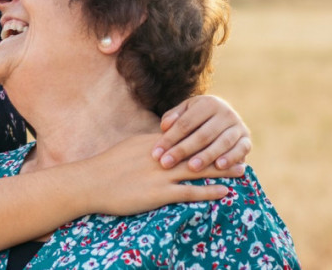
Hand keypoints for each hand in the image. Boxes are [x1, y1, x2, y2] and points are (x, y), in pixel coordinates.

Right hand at [80, 133, 244, 216]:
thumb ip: (148, 145)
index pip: (186, 137)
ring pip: (199, 170)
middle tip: (241, 152)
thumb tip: (160, 141)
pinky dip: (209, 192)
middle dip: (221, 151)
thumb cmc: (105, 167)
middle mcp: (162, 155)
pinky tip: (224, 193)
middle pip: (198, 151)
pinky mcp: (159, 193)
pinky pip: (190, 192)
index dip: (206, 138)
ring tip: (241, 171)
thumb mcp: (129, 148)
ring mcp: (161, 174)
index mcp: (154, 143)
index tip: (222, 138)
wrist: (90, 182)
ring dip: (222, 170)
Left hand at [152, 95, 251, 170]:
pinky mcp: (247, 140)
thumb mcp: (184, 113)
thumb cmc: (197, 119)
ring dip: (206, 156)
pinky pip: (240, 150)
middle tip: (166, 163)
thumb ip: (173, 118)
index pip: (185, 123)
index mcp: (208, 103)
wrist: (224, 121)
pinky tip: (219, 166)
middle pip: (202, 134)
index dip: (169, 139)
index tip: (156, 153)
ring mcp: (238, 126)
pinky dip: (231, 158)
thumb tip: (164, 126)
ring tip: (191, 168)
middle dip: (183, 150)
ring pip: (221, 142)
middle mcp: (225, 112)